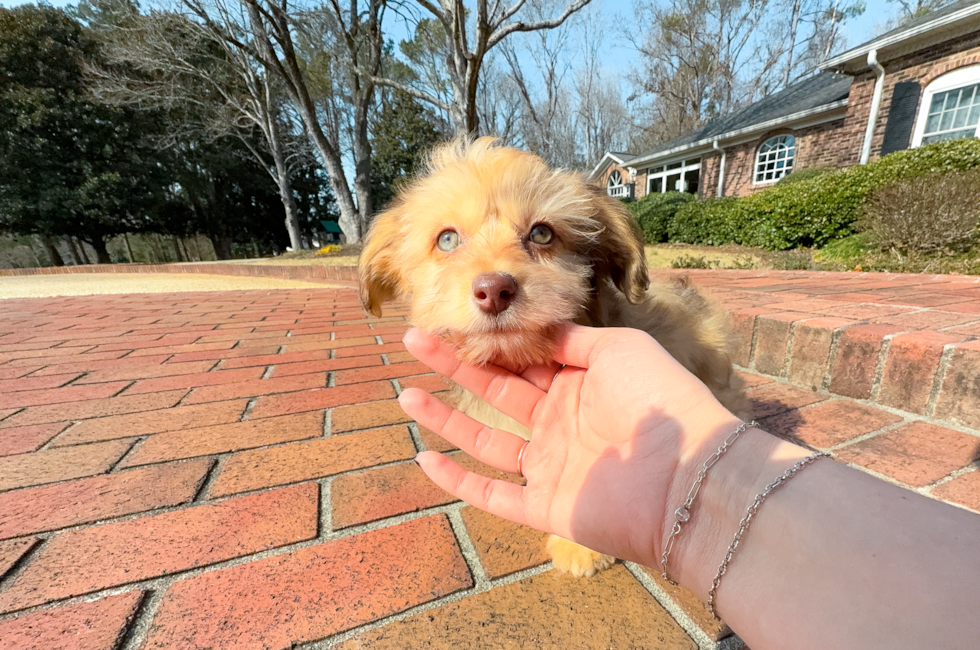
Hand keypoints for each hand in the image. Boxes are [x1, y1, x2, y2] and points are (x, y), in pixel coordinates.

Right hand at [399, 323, 743, 569]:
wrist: (688, 475)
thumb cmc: (660, 400)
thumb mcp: (619, 348)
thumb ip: (574, 338)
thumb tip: (538, 326)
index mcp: (577, 384)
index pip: (521, 360)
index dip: (486, 342)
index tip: (453, 320)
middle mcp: (559, 422)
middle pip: (494, 392)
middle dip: (454, 366)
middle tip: (414, 340)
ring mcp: (550, 466)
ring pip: (484, 440)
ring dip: (445, 419)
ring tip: (406, 394)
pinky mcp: (545, 507)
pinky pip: (493, 495)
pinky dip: (458, 482)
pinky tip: (425, 459)